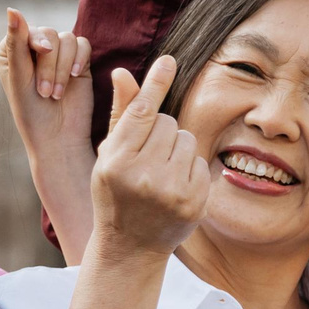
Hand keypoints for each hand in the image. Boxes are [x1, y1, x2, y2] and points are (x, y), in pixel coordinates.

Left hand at [0, 8, 93, 165]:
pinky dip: (80, 59)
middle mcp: (35, 49)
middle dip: (50, 63)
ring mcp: (59, 55)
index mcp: (12, 50)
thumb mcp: (20, 77)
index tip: (40, 55)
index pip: (25, 29)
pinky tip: (76, 77)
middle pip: (49, 33)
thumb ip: (18, 43)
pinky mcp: (80, 61)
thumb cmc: (31, 112)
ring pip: (67, 39)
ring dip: (63, 67)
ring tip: (57, 93)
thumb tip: (12, 9)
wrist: (58, 137)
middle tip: (46, 92)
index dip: (34, 42)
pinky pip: (83, 45)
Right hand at [88, 57, 213, 262]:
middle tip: (148, 157)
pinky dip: (190, 169)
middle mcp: (142, 176)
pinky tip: (175, 187)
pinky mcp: (193, 203)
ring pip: (186, 139)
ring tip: (161, 172)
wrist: (130, 247)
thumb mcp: (109, 157)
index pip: (141, 113)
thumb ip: (122, 115)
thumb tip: (123, 73)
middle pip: (168, 123)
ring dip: (177, 149)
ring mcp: (170, 191)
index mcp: (115, 162)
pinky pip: (200, 162)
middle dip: (161, 133)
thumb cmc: (116, 194)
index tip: (169, 60)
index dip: (155, 84)